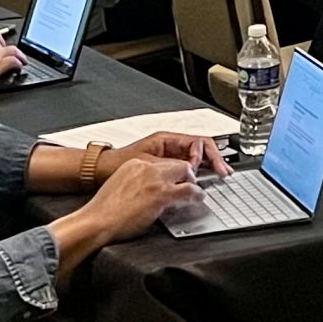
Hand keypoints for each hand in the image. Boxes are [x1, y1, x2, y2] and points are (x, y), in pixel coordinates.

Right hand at [84, 156, 200, 240]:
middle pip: (176, 164)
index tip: (174, 180)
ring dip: (193, 183)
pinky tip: (198, 198)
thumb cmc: (104, 211)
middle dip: (186, 174)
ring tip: (196, 192)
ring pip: (185, 172)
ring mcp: (155, 180)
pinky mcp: (161, 194)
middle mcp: (146, 167)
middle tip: (190, 183)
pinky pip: (188, 190)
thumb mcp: (119, 186)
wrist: (97, 221)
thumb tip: (148, 191)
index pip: (162, 162)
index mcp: (134, 164)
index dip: (171, 173)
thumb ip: (136, 183)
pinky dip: (196, 194)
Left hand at [116, 131, 230, 176]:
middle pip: (200, 148)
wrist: (98, 174)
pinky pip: (185, 168)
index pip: (196, 141)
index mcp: (165, 140)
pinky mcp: (162, 169)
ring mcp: (166, 157)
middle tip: (224, 171)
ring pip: (195, 158)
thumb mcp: (146, 166)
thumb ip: (169, 168)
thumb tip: (189, 174)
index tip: (205, 170)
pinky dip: (196, 173)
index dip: (204, 156)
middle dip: (215, 158)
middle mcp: (168, 146)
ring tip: (219, 174)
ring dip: (208, 165)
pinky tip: (200, 181)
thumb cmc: (115, 166)